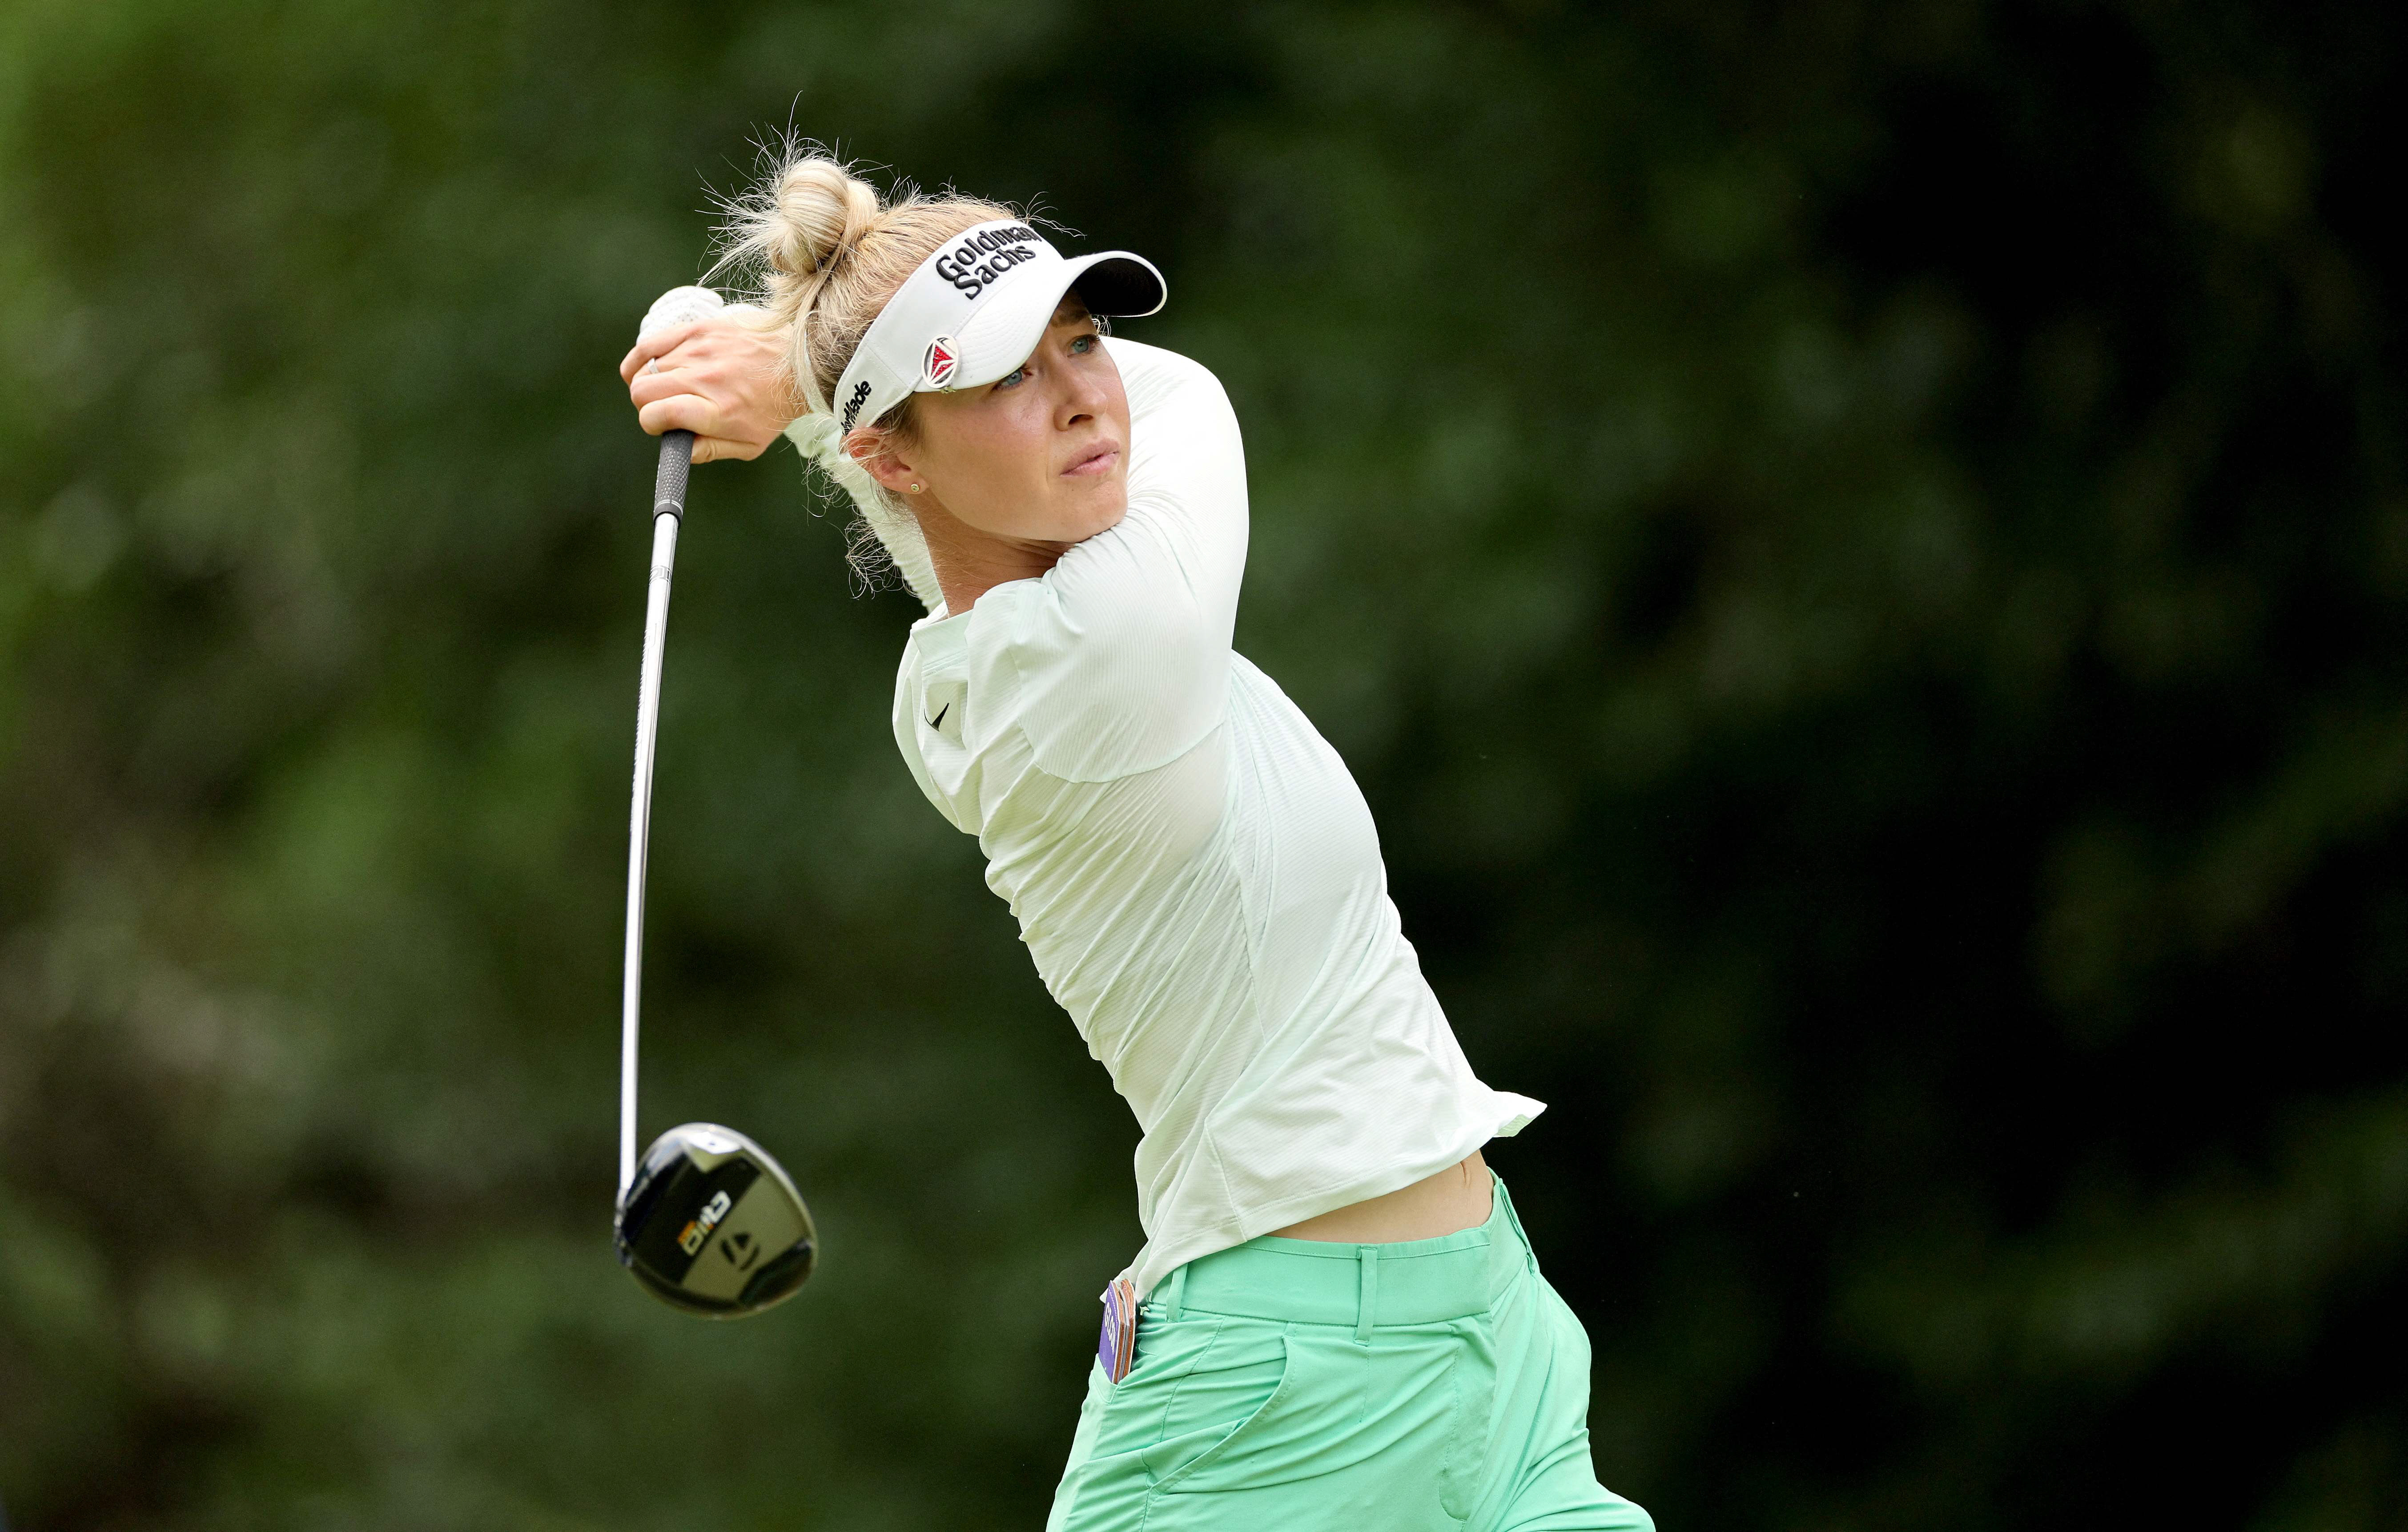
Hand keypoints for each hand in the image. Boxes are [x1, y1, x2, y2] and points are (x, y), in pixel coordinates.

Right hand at [619, 313, 797, 463]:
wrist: (798, 364)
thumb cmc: (773, 407)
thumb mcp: (749, 445)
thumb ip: (709, 451)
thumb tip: (677, 450)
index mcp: (715, 412)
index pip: (655, 415)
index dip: (651, 425)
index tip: (661, 426)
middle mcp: (704, 379)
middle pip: (642, 391)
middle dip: (645, 406)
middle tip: (663, 408)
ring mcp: (699, 351)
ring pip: (644, 368)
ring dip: (648, 382)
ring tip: (665, 389)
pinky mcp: (697, 330)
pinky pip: (650, 343)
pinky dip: (641, 358)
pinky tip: (647, 367)